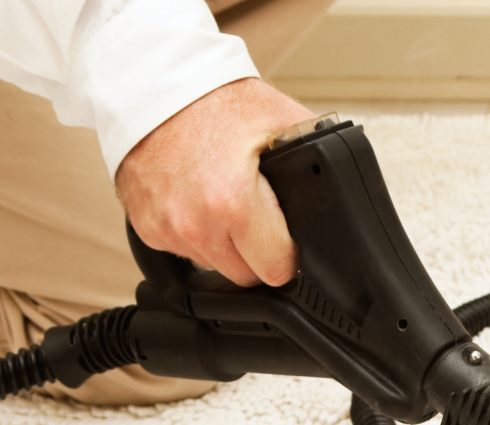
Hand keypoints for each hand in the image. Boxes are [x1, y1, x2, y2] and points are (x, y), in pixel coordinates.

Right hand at [114, 78, 314, 287]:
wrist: (157, 85)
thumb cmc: (217, 101)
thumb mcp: (285, 122)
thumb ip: (318, 165)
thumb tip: (344, 195)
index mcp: (232, 204)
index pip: (277, 269)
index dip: (289, 253)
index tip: (287, 236)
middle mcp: (194, 224)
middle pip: (246, 275)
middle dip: (259, 252)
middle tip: (259, 215)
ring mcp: (164, 229)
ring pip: (214, 265)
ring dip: (225, 245)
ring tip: (226, 200)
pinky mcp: (145, 228)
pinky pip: (183, 250)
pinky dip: (196, 233)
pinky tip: (200, 200)